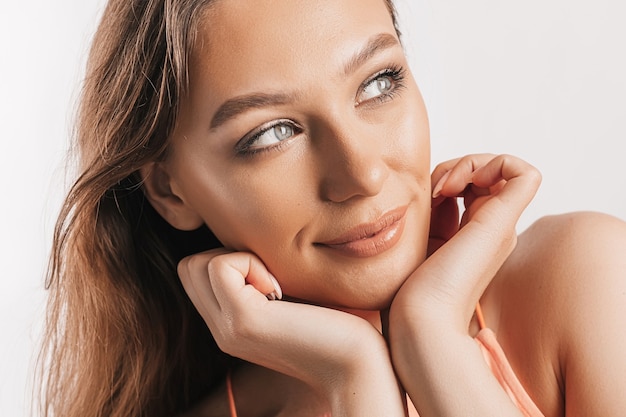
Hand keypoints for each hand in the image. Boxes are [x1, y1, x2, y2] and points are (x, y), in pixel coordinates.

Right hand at [177, 249, 406, 415]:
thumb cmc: (338, 327)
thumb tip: (259, 241)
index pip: (195, 273)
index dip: (228, 259)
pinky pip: (221, 266)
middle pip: (189, 266)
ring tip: (274, 282)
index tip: (270, 275)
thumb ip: (265, 281)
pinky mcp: (243, 321)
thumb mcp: (291, 299)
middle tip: (270, 275)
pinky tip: (279, 288)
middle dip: (227, 255)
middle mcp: (221, 330)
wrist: (357, 366)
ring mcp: (227, 328)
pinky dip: (249, 263)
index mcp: (230, 324)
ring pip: (196, 263)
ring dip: (237, 258)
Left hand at [387, 154, 540, 415]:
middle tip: (434, 186)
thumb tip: (427, 188)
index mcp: (470, 235)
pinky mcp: (503, 223)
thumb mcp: (414, 239)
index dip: (448, 175)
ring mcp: (500, 227)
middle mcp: (491, 230)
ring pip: (503, 168)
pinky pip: (522, 172)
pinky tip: (456, 184)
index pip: (470, 185)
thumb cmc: (407, 289)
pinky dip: (490, 163)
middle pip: (487, 173)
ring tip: (443, 184)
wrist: (418, 319)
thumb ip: (425, 215)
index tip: (426, 191)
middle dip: (459, 165)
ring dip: (471, 163)